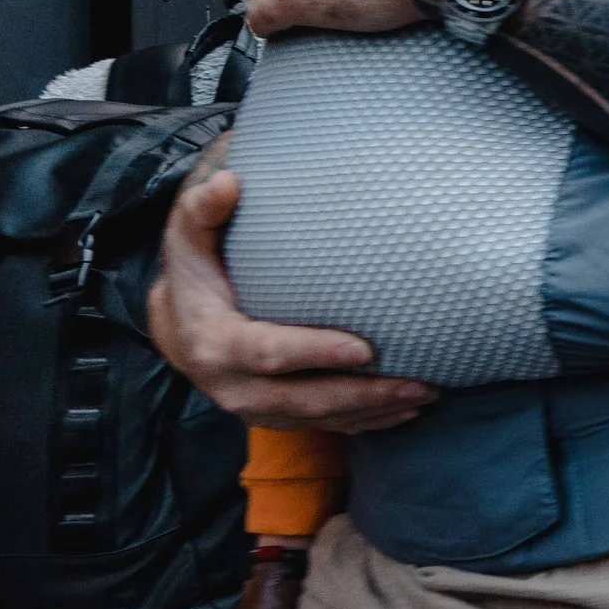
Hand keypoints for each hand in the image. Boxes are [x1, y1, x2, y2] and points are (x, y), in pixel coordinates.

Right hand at [147, 171, 438, 431]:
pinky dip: (369, 423)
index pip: (269, 353)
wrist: (181, 326)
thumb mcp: (189, 239)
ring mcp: (257, 409)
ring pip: (323, 420)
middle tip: (421, 382)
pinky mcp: (278, 418)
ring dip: (378, 411)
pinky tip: (408, 411)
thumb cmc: (198, 272)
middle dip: (365, 394)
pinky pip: (327, 428)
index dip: (316, 353)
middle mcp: (234, 387)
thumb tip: (228, 180)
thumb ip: (204, 210)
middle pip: (307, 399)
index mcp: (214, 343)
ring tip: (428, 394)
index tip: (366, 348)